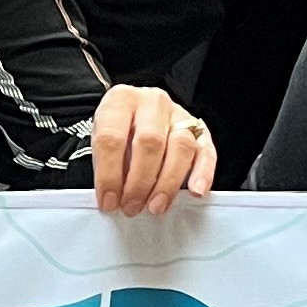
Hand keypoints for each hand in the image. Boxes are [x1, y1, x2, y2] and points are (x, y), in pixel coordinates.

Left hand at [91, 86, 219, 216]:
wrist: (135, 114)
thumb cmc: (117, 130)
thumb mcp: (100, 141)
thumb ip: (106, 166)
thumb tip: (114, 199)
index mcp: (121, 100)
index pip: (112, 137)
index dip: (109, 174)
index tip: (109, 201)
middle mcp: (152, 103)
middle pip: (150, 142)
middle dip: (140, 182)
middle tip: (132, 207)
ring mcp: (178, 114)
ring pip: (181, 146)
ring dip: (168, 183)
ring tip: (156, 206)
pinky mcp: (199, 130)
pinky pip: (206, 151)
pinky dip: (203, 173)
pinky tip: (195, 191)